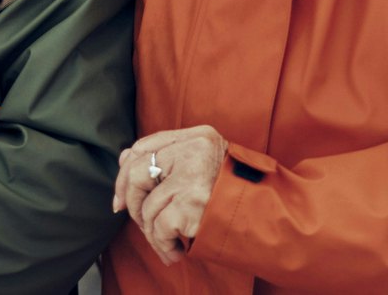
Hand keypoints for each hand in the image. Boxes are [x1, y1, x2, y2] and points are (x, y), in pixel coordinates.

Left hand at [115, 125, 227, 265]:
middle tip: (141, 225)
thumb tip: (124, 159)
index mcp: (198, 137)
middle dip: (131, 204)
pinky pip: (158, 227)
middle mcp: (194, 151)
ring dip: (152, 233)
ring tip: (167, 243)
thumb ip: (168, 159)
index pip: (145, 146)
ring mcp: (193, 177)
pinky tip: (175, 250)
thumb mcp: (203, 165)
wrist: (266, 217)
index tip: (121, 198)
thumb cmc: (231, 194)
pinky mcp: (191, 204)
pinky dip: (163, 244)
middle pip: (137, 172)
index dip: (126, 172)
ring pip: (146, 207)